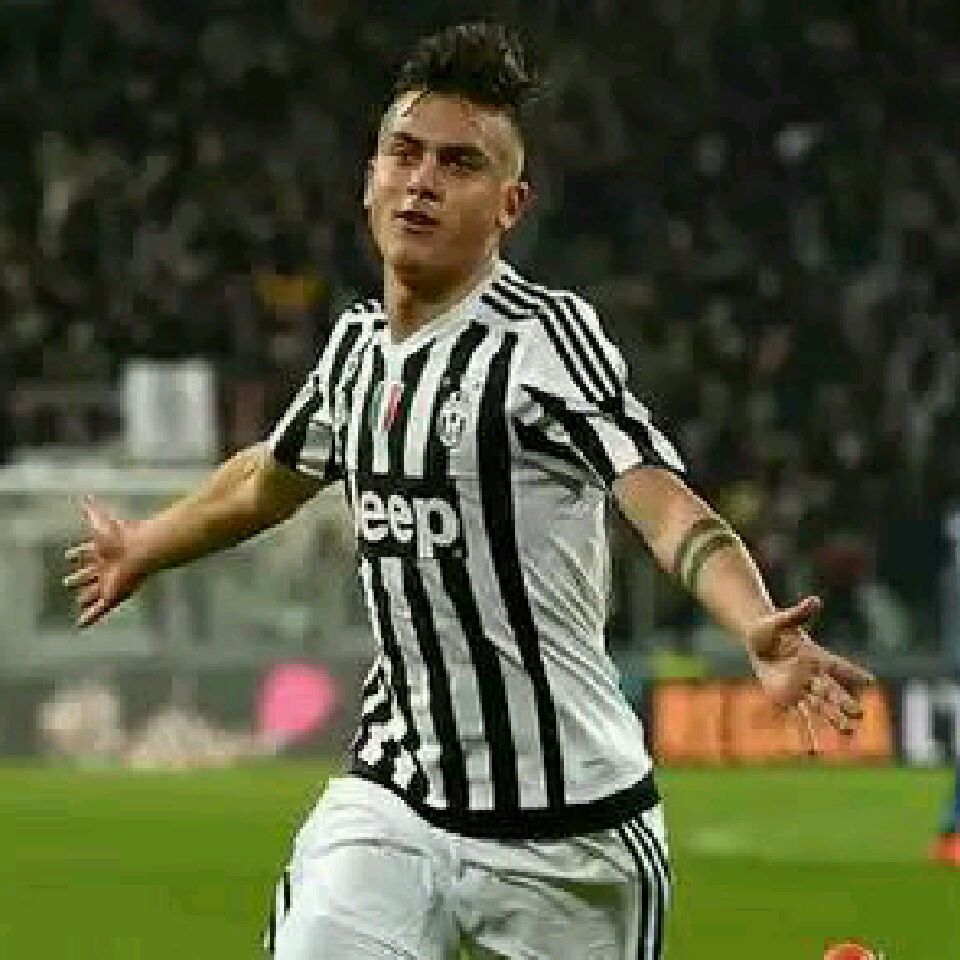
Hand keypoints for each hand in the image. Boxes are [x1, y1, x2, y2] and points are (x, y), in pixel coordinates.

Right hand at [63, 496, 147, 628]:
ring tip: (80, 602)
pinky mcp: (112, 596)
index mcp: (103, 550)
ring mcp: (110, 582)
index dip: (79, 553)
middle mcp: (106, 567)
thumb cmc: (122, 536)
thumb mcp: (101, 522)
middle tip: (67, 581)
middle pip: (90, 573)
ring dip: (87, 597)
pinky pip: (99, 610)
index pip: (87, 551)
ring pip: (94, 592)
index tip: (69, 555)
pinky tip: (80, 625)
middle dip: (79, 578)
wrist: (142, 551)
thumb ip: (92, 511)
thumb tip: (85, 498)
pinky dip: (89, 617)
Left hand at [745, 595, 874, 752]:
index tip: (869, 681)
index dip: (851, 672)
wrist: (758, 640)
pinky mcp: (787, 698)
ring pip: (819, 707)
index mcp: (815, 656)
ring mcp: (801, 689)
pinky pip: (797, 717)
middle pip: (831, 690)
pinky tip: (811, 750)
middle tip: (858, 714)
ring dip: (832, 720)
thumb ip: (797, 614)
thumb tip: (815, 601)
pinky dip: (803, 733)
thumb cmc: (770, 627)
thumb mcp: (779, 620)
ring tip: (848, 735)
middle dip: (843, 702)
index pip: (837, 665)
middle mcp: (812, 675)